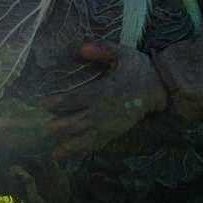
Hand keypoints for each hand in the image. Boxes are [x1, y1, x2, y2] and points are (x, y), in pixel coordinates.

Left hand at [41, 41, 167, 159]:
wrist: (160, 88)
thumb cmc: (139, 69)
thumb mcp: (123, 53)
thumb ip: (102, 49)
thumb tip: (81, 47)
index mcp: (104, 91)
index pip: (78, 98)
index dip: (59, 102)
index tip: (42, 104)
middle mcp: (105, 110)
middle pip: (79, 121)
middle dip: (62, 126)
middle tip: (46, 129)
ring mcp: (110, 124)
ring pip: (87, 137)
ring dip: (70, 145)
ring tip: (55, 154)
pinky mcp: (114, 132)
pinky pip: (97, 143)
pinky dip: (83, 150)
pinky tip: (70, 155)